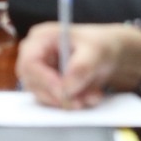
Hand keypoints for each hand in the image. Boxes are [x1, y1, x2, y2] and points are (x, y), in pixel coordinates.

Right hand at [17, 21, 140, 108]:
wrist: (109, 54)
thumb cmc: (100, 44)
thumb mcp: (95, 51)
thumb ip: (81, 68)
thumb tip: (66, 90)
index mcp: (40, 38)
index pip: (30, 62)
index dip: (44, 80)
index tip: (64, 94)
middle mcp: (36, 55)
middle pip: (32, 81)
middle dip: (56, 95)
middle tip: (79, 102)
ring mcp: (41, 71)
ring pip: (42, 95)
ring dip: (67, 101)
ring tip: (92, 96)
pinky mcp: (49, 85)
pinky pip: (54, 100)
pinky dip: (72, 103)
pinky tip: (89, 96)